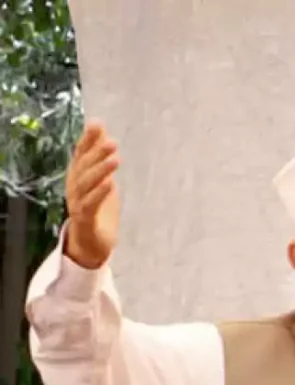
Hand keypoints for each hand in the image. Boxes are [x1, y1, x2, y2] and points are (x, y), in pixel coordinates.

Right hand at [64, 122, 119, 269]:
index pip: (80, 154)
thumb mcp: (102, 180)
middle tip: (111, 141)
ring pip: (86, 184)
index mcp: (78, 176)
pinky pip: (90, 204)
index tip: (97, 124)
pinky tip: (111, 184)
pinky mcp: (85, 219)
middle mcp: (74, 187)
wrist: (89, 244)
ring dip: (100, 170)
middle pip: (83, 167)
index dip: (87, 139)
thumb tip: (103, 133)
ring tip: (115, 158)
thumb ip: (100, 158)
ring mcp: (78, 203)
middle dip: (96, 153)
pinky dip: (100, 193)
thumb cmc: (96, 209)